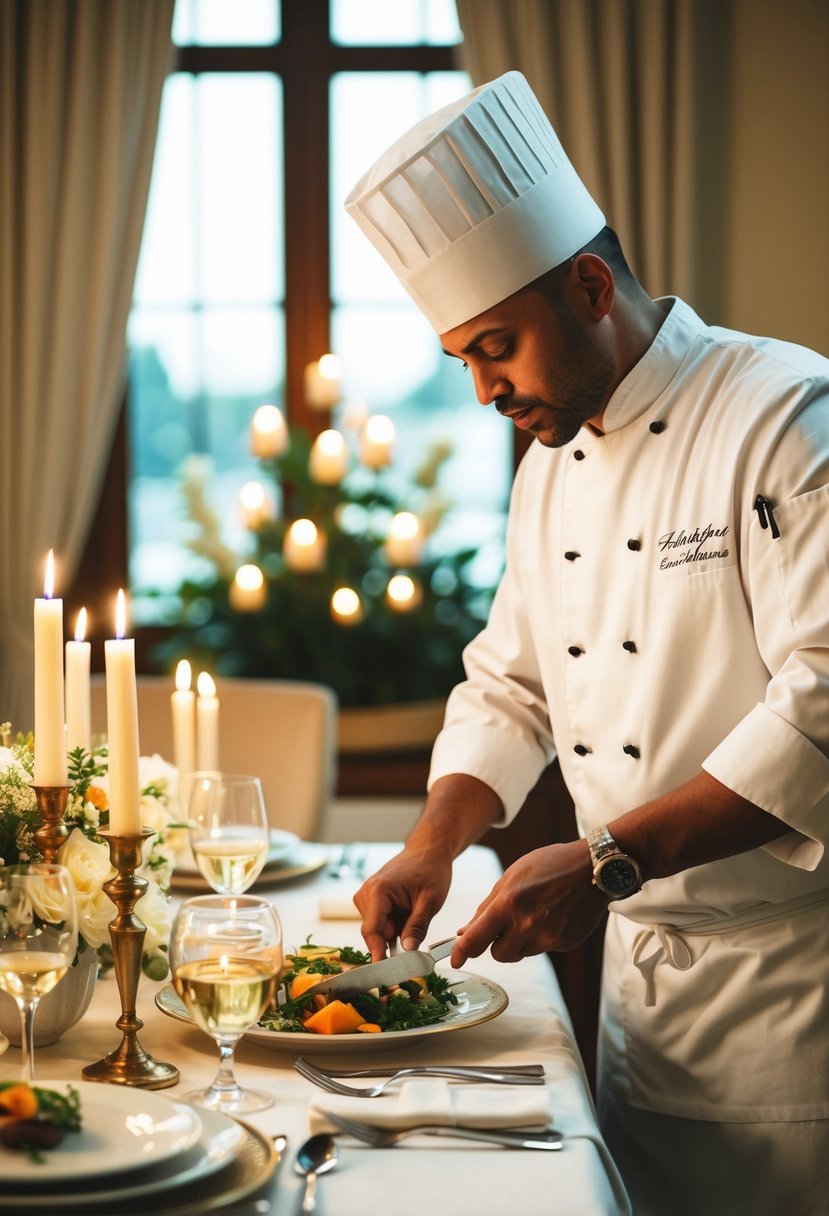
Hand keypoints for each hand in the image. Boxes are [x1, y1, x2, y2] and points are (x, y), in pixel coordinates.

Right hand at [353, 846, 453, 960]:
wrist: (427, 850)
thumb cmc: (431, 870)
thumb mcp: (430, 901)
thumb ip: (417, 927)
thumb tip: (408, 951)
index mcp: (378, 891)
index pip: (372, 931)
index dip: (378, 954)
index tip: (384, 974)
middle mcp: (366, 893)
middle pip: (374, 933)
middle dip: (393, 942)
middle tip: (415, 943)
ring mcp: (366, 896)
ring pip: (377, 930)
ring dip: (395, 931)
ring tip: (414, 914)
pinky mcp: (370, 900)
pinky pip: (380, 923)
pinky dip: (394, 925)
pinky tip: (407, 914)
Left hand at [451, 840, 606, 965]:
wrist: (593, 868)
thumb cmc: (549, 866)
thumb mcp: (511, 876)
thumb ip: (486, 907)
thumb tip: (464, 932)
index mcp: (509, 903)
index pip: (475, 940)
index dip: (461, 953)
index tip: (454, 961)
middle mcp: (528, 924)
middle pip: (498, 955)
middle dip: (495, 944)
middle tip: (504, 925)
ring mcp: (548, 937)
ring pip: (520, 953)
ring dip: (519, 941)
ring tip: (533, 913)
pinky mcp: (564, 944)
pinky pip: (542, 948)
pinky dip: (540, 937)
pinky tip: (551, 915)